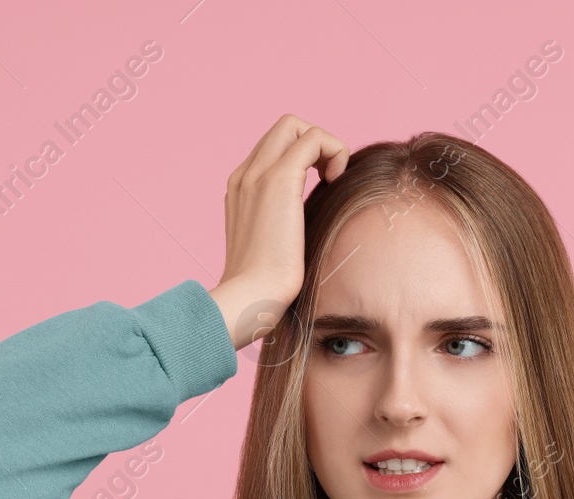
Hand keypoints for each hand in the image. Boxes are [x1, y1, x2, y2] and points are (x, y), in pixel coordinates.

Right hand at [208, 114, 347, 350]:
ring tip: (332, 179)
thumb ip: (281, 225)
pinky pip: (313, 139)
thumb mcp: (270, 248)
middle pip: (283, 129)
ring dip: (325, 145)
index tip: (319, 187)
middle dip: (314, 144)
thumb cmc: (263, 287)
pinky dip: (333, 151)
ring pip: (295, 125)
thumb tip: (305, 225)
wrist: (251, 297)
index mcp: (239, 190)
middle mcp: (244, 175)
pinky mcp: (278, 179)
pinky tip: (334, 182)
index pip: (273, 149)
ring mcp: (258, 174)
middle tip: (329, 178)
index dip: (303, 159)